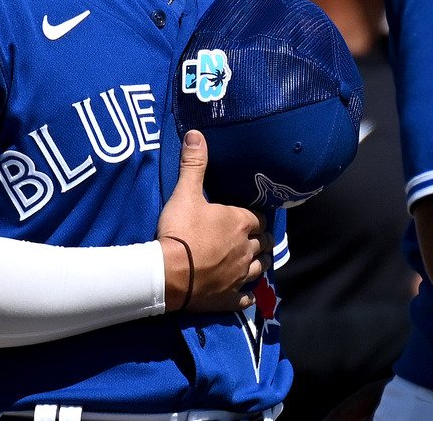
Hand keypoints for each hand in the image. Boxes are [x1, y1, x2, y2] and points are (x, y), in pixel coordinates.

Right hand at [157, 130, 267, 311]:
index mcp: (240, 222)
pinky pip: (246, 297)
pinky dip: (247, 293)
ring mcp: (240, 275)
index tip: (248, 217)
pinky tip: (244, 291)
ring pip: (260, 268)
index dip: (253, 217)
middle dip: (260, 240)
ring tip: (253, 261)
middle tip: (253, 238)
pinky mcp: (230, 298)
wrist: (169, 273)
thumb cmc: (180, 230)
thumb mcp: (185, 193)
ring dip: (258, 263)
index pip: (257, 218)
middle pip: (263, 243)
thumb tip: (197, 134)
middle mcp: (246, 249)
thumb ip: (193, 164)